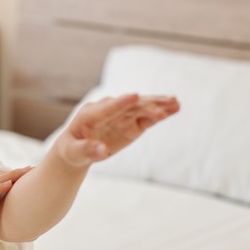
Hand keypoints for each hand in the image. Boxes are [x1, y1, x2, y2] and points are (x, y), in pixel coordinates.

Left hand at [54, 94, 179, 166]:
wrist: (78, 148)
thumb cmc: (73, 150)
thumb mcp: (75, 153)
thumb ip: (88, 150)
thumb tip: (102, 150)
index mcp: (90, 114)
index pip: (108, 107)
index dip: (121, 102)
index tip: (135, 96)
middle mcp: (108, 110)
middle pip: (130, 105)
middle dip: (147, 104)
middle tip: (166, 104)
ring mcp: (121, 115)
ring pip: (141, 108)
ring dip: (158, 105)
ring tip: (176, 103)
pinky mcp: (131, 122)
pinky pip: (147, 117)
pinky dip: (160, 113)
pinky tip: (175, 109)